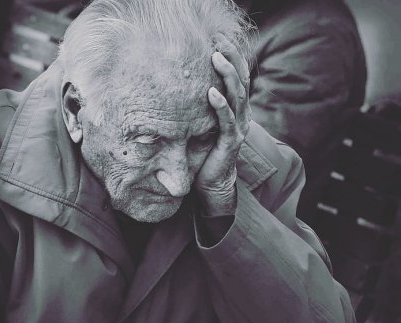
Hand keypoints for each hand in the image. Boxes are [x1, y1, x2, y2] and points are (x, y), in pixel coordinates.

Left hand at [195, 35, 250, 214]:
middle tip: (218, 41)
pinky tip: (210, 93)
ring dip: (227, 76)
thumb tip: (181, 86)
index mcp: (237, 110)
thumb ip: (202, 107)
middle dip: (231, 58)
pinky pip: (227, 120)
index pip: (238, 78)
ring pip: (237, 96)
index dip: (232, 57)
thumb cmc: (206, 153)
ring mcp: (238, 128)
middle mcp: (242, 116)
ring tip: (216, 58)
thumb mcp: (204, 124)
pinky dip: (220, 106)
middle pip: (241, 81)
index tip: (218, 38)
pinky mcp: (231, 142)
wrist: (213, 183)